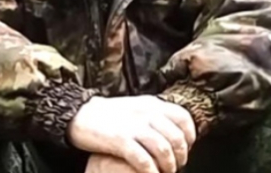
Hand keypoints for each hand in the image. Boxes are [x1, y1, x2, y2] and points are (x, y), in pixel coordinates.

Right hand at [68, 95, 196, 172]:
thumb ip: (156, 114)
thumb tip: (176, 128)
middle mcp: (147, 113)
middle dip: (180, 155)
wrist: (81, 114)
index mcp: (153, 104)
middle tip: (177, 165)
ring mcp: (134, 126)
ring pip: (163, 149)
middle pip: (176, 137)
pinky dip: (151, 171)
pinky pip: (143, 159)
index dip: (189, 136)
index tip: (186, 148)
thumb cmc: (110, 114)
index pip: (183, 118)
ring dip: (168, 166)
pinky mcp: (120, 140)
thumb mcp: (137, 107)